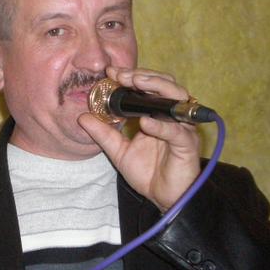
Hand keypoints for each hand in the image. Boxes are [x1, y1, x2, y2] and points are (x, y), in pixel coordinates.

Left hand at [78, 66, 200, 210]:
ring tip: (136, 84)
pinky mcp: (188, 145)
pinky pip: (177, 131)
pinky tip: (145, 122)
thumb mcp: (118, 150)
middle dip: (143, 76)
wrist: (163, 197)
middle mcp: (173, 116)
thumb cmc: (148, 172)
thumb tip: (82, 117)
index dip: (132, 75)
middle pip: (166, 84)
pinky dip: (162, 125)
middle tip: (122, 74)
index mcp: (158, 113)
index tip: (111, 72)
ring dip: (157, 88)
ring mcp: (183, 128)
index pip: (149, 85)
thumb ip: (103, 133)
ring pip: (178, 98)